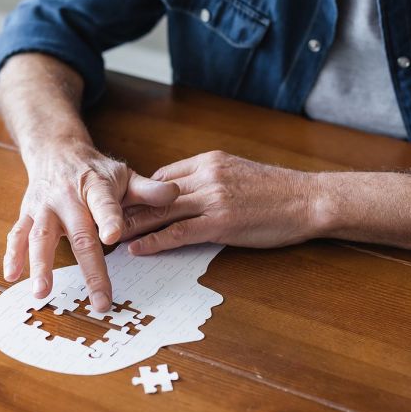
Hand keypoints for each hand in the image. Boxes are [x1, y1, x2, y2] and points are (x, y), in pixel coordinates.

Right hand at [4, 140, 178, 310]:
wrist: (56, 151)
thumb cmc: (95, 171)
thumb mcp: (123, 174)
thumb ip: (148, 189)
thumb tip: (175, 194)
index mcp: (95, 187)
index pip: (104, 204)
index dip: (109, 219)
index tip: (114, 237)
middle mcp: (67, 198)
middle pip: (78, 235)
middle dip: (89, 269)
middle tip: (99, 300)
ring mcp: (44, 208)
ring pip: (41, 237)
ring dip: (40, 266)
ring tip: (41, 292)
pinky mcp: (27, 215)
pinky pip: (17, 235)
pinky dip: (12, 255)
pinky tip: (11, 276)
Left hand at [121, 151, 321, 254]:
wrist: (309, 200)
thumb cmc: (278, 192)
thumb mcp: (239, 174)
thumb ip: (211, 180)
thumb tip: (186, 194)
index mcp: (209, 161)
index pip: (163, 177)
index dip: (140, 194)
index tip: (121, 207)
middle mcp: (207, 175)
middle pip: (154, 193)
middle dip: (126, 209)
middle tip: (101, 223)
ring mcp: (213, 198)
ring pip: (161, 212)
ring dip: (132, 226)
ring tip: (109, 239)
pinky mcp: (221, 222)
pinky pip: (179, 232)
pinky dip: (154, 241)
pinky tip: (138, 249)